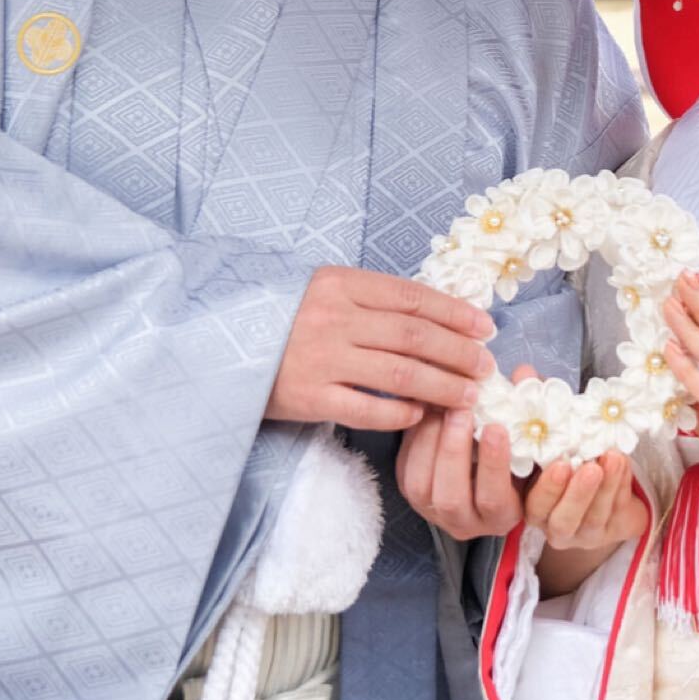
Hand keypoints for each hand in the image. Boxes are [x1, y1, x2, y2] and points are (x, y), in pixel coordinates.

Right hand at [266, 266, 495, 431]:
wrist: (212, 346)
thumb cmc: (278, 320)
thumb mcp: (319, 292)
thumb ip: (368, 299)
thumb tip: (434, 315)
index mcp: (339, 283)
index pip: (412, 297)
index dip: (455, 313)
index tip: (486, 327)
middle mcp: (333, 317)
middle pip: (415, 336)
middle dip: (460, 352)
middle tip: (486, 366)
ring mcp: (321, 358)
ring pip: (401, 373)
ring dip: (443, 385)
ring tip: (469, 395)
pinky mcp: (309, 397)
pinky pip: (369, 408)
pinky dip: (401, 413)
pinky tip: (421, 416)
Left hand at [397, 366, 536, 540]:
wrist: (489, 469)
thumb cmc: (518, 453)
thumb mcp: (530, 439)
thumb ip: (530, 410)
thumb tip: (523, 374)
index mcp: (502, 516)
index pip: (493, 499)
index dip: (493, 464)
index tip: (495, 427)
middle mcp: (466, 523)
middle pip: (451, 498)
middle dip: (454, 452)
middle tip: (462, 409)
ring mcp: (433, 512)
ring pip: (421, 486)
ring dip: (429, 441)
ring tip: (441, 405)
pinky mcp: (411, 493)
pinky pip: (405, 470)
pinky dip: (413, 439)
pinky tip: (426, 410)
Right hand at [524, 452, 646, 550]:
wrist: (602, 488)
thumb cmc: (569, 469)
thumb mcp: (554, 462)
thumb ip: (550, 454)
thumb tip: (552, 431)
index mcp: (538, 512)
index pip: (537, 506)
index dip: (548, 488)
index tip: (561, 465)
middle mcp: (559, 530)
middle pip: (565, 521)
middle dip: (579, 495)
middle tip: (592, 468)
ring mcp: (588, 535)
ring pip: (597, 517)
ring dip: (608, 486)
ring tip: (614, 458)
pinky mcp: (615, 532)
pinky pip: (620, 511)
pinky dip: (623, 485)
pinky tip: (624, 463)